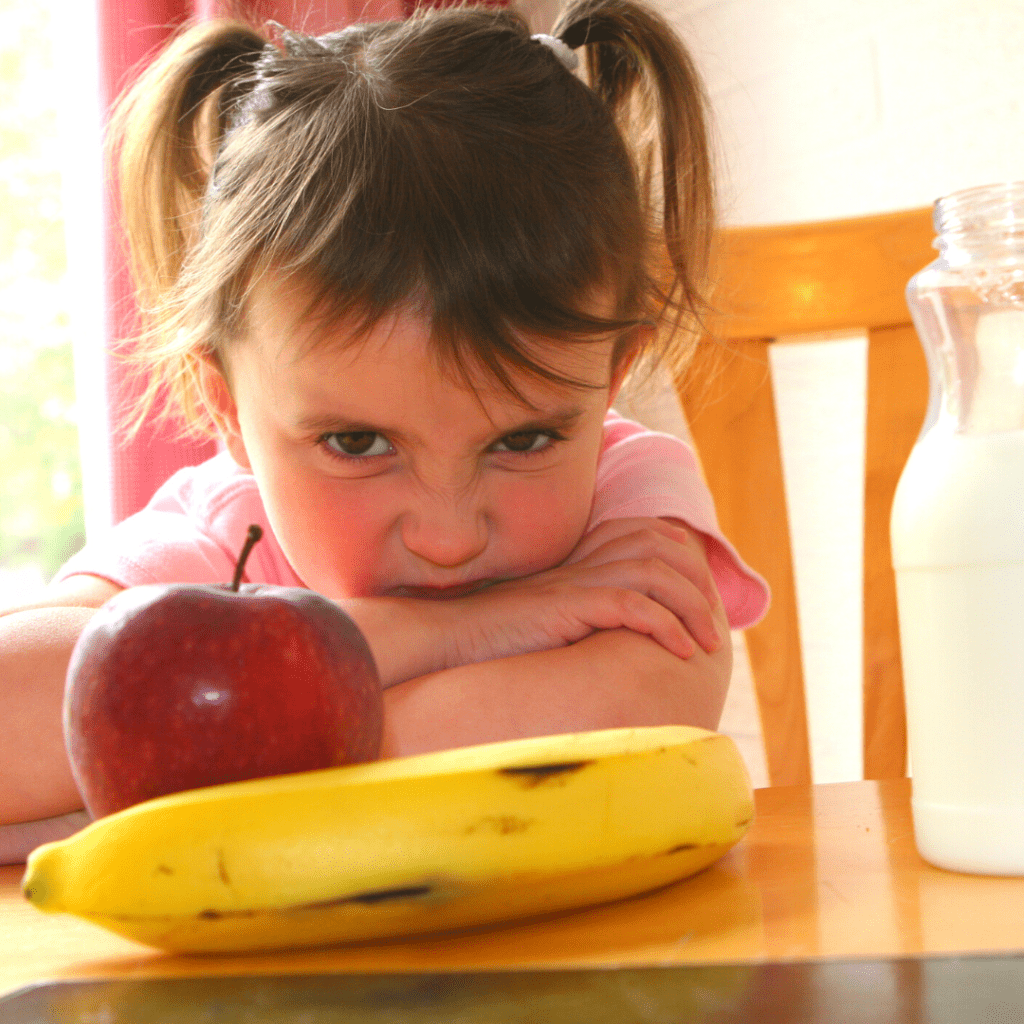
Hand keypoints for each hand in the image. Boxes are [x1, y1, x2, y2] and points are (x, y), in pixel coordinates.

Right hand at [435, 517, 724, 668]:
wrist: (448, 636)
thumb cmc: (494, 637)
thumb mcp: (547, 618)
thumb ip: (583, 613)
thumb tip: (622, 634)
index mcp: (580, 561)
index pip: (647, 535)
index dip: (684, 560)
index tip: (702, 600)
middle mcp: (582, 563)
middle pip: (660, 547)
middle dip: (699, 586)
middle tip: (714, 628)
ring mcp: (573, 581)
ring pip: (654, 573)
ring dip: (691, 609)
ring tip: (706, 644)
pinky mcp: (565, 606)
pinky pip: (629, 605)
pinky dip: (663, 625)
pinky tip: (678, 650)